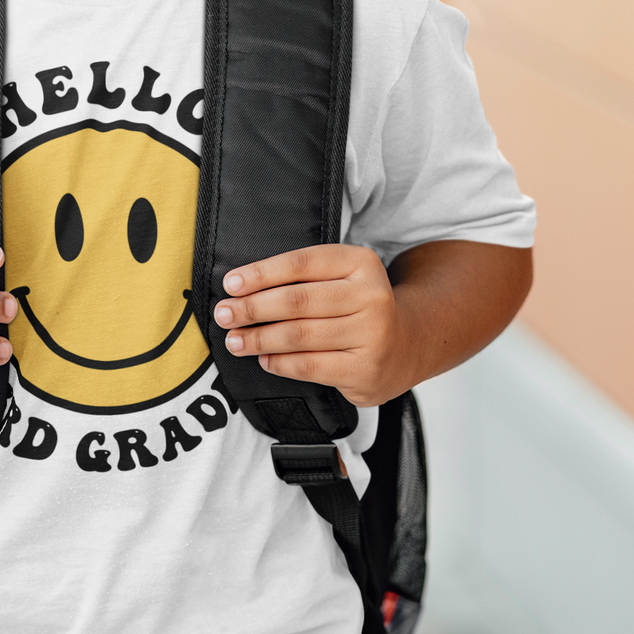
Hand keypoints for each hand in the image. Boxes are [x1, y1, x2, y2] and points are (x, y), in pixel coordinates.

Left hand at [212, 244, 410, 406]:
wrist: (408, 345)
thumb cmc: (359, 306)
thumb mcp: (342, 277)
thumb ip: (304, 276)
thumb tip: (243, 287)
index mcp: (361, 262)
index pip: (301, 263)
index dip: (261, 273)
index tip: (231, 283)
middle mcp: (371, 296)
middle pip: (297, 301)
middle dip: (253, 308)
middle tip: (225, 313)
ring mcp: (371, 335)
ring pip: (299, 336)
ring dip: (259, 338)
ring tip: (235, 340)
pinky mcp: (364, 370)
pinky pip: (309, 366)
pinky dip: (280, 363)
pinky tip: (264, 358)